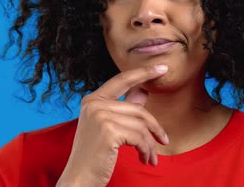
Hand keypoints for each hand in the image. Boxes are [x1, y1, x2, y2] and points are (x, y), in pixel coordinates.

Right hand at [57, 65, 169, 186]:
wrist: (79, 179)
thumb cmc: (94, 156)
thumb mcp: (107, 128)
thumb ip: (123, 109)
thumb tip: (143, 91)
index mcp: (92, 100)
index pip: (122, 80)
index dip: (143, 73)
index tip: (162, 68)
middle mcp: (94, 104)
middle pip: (137, 109)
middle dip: (154, 126)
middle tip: (164, 140)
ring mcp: (100, 116)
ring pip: (141, 125)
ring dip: (150, 144)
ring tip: (150, 157)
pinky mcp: (109, 131)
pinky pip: (140, 137)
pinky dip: (146, 150)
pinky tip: (145, 159)